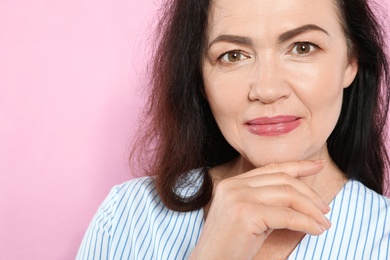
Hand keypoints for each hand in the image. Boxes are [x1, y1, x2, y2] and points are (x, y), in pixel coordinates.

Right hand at [189, 160, 330, 259]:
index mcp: (232, 183)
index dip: (297, 165)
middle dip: (309, 193)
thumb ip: (268, 202)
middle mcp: (234, 186)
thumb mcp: (250, 217)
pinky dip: (306, 223)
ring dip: (311, 209)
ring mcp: (238, 198)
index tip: (318, 165)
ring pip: (287, 194)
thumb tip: (301, 198)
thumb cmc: (231, 246)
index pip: (271, 169)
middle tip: (325, 209)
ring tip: (323, 222)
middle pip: (282, 179)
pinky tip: (316, 230)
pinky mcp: (246, 214)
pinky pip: (287, 215)